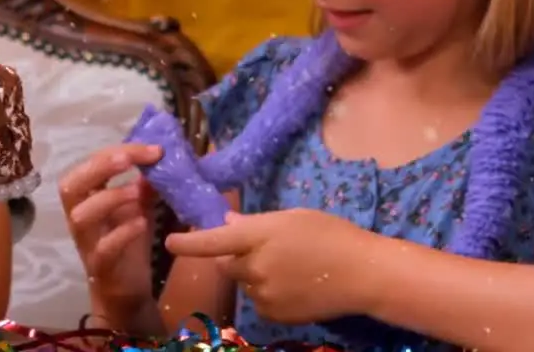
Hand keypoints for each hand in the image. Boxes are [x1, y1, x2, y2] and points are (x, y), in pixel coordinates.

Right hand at [59, 143, 163, 322]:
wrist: (127, 290)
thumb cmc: (128, 242)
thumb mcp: (139, 207)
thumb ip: (145, 184)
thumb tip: (160, 157)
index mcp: (86, 197)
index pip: (92, 164)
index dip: (119, 151)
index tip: (154, 149)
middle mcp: (79, 216)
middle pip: (70, 185)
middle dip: (99, 167)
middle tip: (129, 160)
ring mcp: (87, 242)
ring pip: (80, 216)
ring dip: (108, 199)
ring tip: (137, 192)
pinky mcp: (100, 266)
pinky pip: (103, 248)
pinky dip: (122, 233)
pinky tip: (141, 223)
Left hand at [165, 209, 380, 324]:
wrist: (363, 274)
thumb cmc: (331, 235)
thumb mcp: (292, 218)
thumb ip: (255, 224)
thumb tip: (227, 225)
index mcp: (258, 236)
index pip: (213, 242)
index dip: (189, 243)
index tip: (169, 242)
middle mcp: (255, 267)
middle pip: (226, 265)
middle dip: (235, 258)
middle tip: (265, 250)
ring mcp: (264, 294)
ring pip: (244, 284)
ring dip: (254, 277)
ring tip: (290, 268)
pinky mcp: (274, 315)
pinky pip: (259, 303)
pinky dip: (268, 295)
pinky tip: (294, 287)